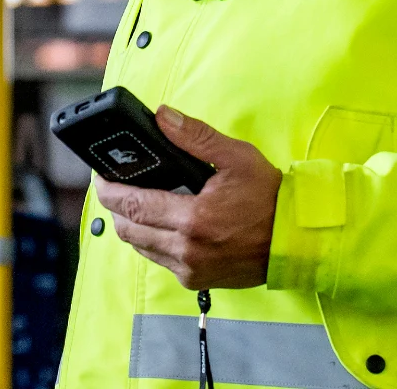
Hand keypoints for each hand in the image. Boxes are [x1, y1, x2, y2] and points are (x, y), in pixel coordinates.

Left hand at [93, 106, 281, 289]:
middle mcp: (186, 249)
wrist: (295, 241)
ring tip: (136, 202)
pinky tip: (161, 222)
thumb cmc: (270, 198)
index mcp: (193, 219)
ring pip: (139, 247)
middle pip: (128, 229)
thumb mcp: (236, 157)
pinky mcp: (195, 280)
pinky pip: (159, 259)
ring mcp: (190, 268)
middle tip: (114, 186)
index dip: (108, 190)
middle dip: (115, 207)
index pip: (131, 205)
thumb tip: (162, 116)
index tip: (100, 176)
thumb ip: (195, 137)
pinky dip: (151, 241)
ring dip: (132, 224)